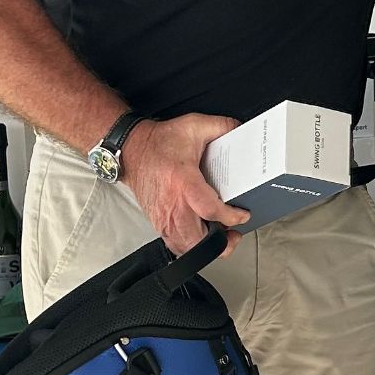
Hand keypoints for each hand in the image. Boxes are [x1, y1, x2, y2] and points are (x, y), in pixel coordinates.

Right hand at [118, 114, 249, 253]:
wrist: (132, 150)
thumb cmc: (159, 143)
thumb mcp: (194, 126)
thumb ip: (222, 126)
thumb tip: (242, 130)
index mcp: (183, 182)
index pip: (210, 209)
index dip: (231, 217)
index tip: (242, 215)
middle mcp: (172, 205)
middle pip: (197, 241)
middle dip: (221, 244)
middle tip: (233, 234)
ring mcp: (163, 218)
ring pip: (186, 248)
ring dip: (206, 248)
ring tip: (220, 236)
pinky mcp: (159, 224)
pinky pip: (176, 245)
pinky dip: (192, 246)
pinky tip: (202, 235)